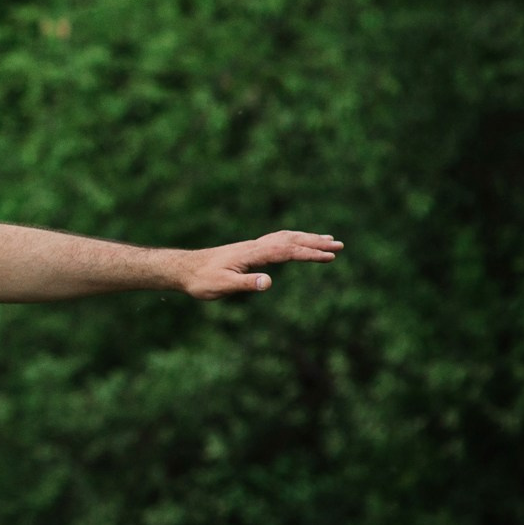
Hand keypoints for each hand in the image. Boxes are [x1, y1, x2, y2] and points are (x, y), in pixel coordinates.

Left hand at [181, 230, 342, 299]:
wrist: (183, 269)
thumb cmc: (201, 280)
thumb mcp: (222, 286)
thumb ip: (245, 284)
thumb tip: (268, 282)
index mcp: (252, 254)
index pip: (287, 251)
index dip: (310, 253)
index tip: (330, 256)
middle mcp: (254, 246)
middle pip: (290, 240)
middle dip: (316, 243)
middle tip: (340, 245)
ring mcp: (251, 247)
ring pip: (285, 238)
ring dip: (307, 238)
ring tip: (327, 240)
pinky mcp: (248, 251)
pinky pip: (276, 241)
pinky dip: (292, 240)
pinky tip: (297, 243)